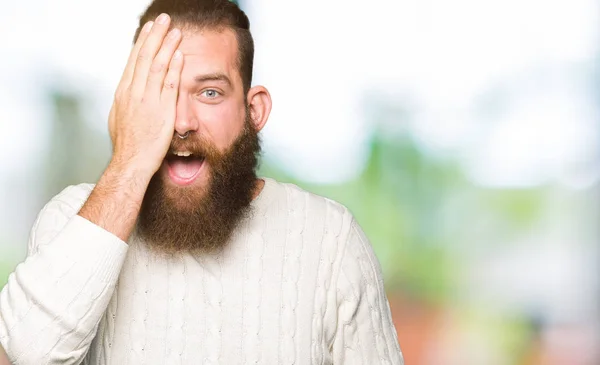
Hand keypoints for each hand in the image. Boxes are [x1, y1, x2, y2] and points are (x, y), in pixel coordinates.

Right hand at [108, 13, 182, 176]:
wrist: (130, 163)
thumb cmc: (127, 145)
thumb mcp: (119, 118)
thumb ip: (127, 102)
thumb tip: (128, 92)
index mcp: (123, 93)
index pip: (134, 61)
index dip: (143, 43)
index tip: (150, 29)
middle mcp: (134, 93)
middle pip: (145, 57)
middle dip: (155, 36)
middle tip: (163, 20)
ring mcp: (148, 101)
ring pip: (157, 66)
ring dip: (167, 46)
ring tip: (176, 30)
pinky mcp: (162, 111)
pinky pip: (169, 85)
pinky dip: (175, 68)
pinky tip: (180, 54)